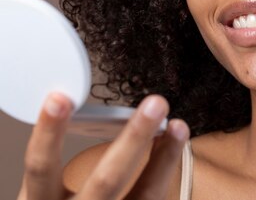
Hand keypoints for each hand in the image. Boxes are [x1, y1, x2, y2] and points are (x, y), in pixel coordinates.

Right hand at [17, 93, 188, 199]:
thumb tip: (79, 117)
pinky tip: (172, 148)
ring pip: (146, 194)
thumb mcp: (46, 196)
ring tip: (178, 126)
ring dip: (166, 158)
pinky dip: (165, 172)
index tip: (60, 100)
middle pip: (107, 180)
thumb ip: (58, 170)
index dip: (49, 134)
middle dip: (135, 139)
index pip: (42, 169)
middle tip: (156, 104)